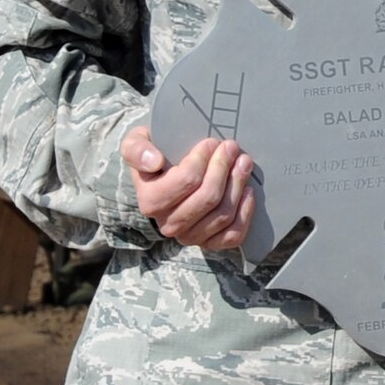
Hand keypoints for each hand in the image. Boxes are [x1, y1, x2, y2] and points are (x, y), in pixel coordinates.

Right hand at [122, 126, 257, 249]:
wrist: (165, 176)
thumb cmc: (155, 155)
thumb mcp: (137, 144)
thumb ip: (137, 149)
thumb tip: (154, 162)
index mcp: (150, 201)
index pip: (186, 182)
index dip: (203, 160)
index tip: (211, 142)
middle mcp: (168, 224)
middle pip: (208, 198)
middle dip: (224, 169)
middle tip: (232, 147)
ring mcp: (190, 236)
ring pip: (222, 214)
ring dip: (238, 185)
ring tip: (244, 162)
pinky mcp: (210, 242)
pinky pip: (233, 235)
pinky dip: (245, 213)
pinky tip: (248, 191)